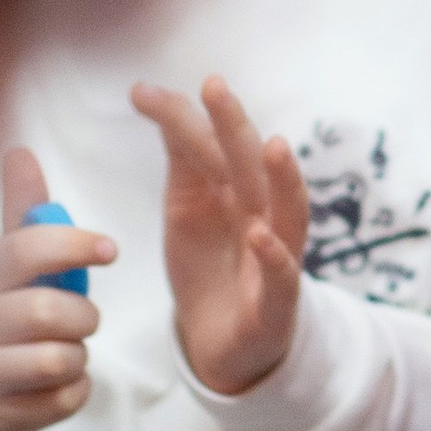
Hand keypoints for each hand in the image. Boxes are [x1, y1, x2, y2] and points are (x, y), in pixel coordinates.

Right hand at [0, 146, 114, 430]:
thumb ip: (18, 216)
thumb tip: (20, 150)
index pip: (20, 249)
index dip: (71, 244)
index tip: (111, 249)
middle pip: (48, 311)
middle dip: (83, 316)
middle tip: (83, 321)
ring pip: (59, 360)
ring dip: (77, 357)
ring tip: (60, 355)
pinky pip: (64, 401)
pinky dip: (74, 393)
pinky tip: (51, 388)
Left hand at [131, 75, 312, 397]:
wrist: (222, 345)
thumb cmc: (211, 266)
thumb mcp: (188, 207)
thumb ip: (183, 156)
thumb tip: (153, 92)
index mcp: (239, 188)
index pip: (213, 144)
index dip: (182, 118)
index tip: (141, 94)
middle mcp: (264, 213)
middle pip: (253, 166)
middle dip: (237, 127)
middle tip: (215, 86)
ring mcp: (276, 257)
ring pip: (288, 212)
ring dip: (284, 180)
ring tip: (273, 145)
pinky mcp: (275, 305)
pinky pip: (282, 277)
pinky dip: (275, 256)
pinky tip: (259, 235)